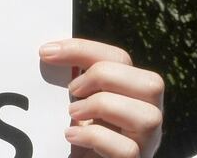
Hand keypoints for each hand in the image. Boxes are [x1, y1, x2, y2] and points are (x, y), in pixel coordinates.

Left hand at [40, 38, 163, 157]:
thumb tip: (47, 52)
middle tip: (71, 90)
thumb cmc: (77, 134)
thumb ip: (75, 81)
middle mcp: (147, 115)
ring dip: (102, 106)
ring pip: (148, 116)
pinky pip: (127, 149)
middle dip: (103, 76)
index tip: (46, 52)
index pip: (120, 58)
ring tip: (73, 113)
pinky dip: (95, 137)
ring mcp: (145, 142)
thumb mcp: (77, 102)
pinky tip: (71, 135)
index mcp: (132, 93)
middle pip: (150, 83)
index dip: (83, 49)